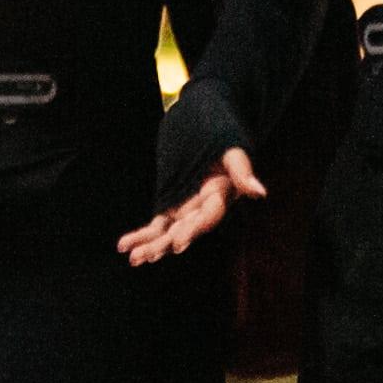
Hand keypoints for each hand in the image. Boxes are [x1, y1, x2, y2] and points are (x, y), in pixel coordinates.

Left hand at [118, 146, 265, 264]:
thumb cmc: (221, 134)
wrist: (204, 124)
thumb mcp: (232, 149)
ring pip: (169, 233)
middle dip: (166, 244)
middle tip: (146, 256)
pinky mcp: (172, 207)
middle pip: (186, 230)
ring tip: (133, 259)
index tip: (178, 244)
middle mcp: (204, 208)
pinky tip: (122, 246)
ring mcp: (187, 210)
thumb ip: (243, 171)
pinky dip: (141, 235)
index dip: (193, 230)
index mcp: (221, 196)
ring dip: (152, 247)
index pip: (208, 217)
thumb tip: (259, 193)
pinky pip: (157, 226)